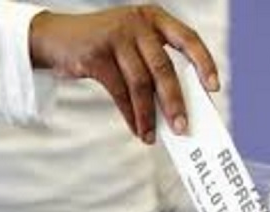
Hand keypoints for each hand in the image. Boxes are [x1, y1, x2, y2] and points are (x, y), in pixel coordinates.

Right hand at [29, 5, 219, 143]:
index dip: (204, 62)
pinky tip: (137, 129)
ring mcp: (115, 36)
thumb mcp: (133, 44)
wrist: (55, 37)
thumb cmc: (105, 46)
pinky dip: (129, 115)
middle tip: (182, 127)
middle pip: (163, 68)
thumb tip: (179, 106)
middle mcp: (137, 22)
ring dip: (148, 115)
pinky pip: (119, 92)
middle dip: (175, 102)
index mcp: (154, 17)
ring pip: (140, 84)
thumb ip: (156, 64)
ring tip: (153, 136)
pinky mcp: (95, 54)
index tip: (214, 87)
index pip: (188, 38)